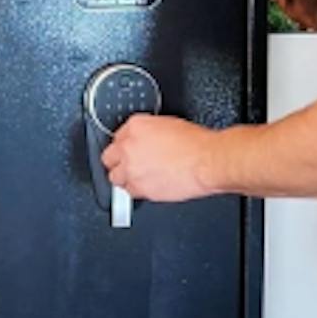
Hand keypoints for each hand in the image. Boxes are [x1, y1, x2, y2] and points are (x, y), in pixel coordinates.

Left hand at [102, 115, 216, 203]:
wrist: (207, 162)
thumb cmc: (197, 144)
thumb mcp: (170, 125)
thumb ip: (150, 132)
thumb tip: (147, 142)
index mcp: (136, 127)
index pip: (118, 136)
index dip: (127, 144)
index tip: (132, 149)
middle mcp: (129, 147)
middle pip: (109, 157)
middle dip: (118, 161)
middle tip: (128, 163)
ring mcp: (132, 169)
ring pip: (115, 177)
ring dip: (124, 177)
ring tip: (137, 177)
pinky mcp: (140, 188)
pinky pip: (129, 192)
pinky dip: (137, 190)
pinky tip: (148, 185)